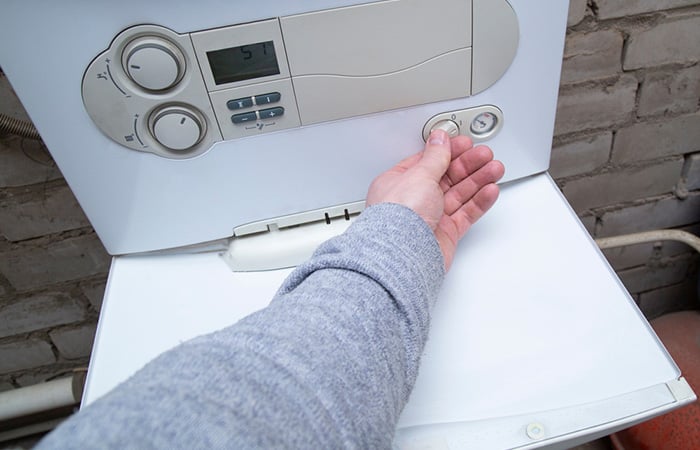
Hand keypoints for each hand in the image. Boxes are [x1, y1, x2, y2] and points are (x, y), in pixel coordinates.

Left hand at [366, 129, 503, 269]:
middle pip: (446, 177)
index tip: (465, 143)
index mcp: (399, 182)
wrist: (405, 254)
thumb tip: (439, 139)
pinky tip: (490, 190)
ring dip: (478, 180)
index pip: (427, 161)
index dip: (448, 151)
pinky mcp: (445, 233)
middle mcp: (413, 199)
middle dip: (468, 164)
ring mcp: (430, 216)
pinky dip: (479, 201)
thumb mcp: (419, 176)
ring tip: (495, 169)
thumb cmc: (399, 216)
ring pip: (459, 194)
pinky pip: (466, 213)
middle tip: (485, 155)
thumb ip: (434, 157)